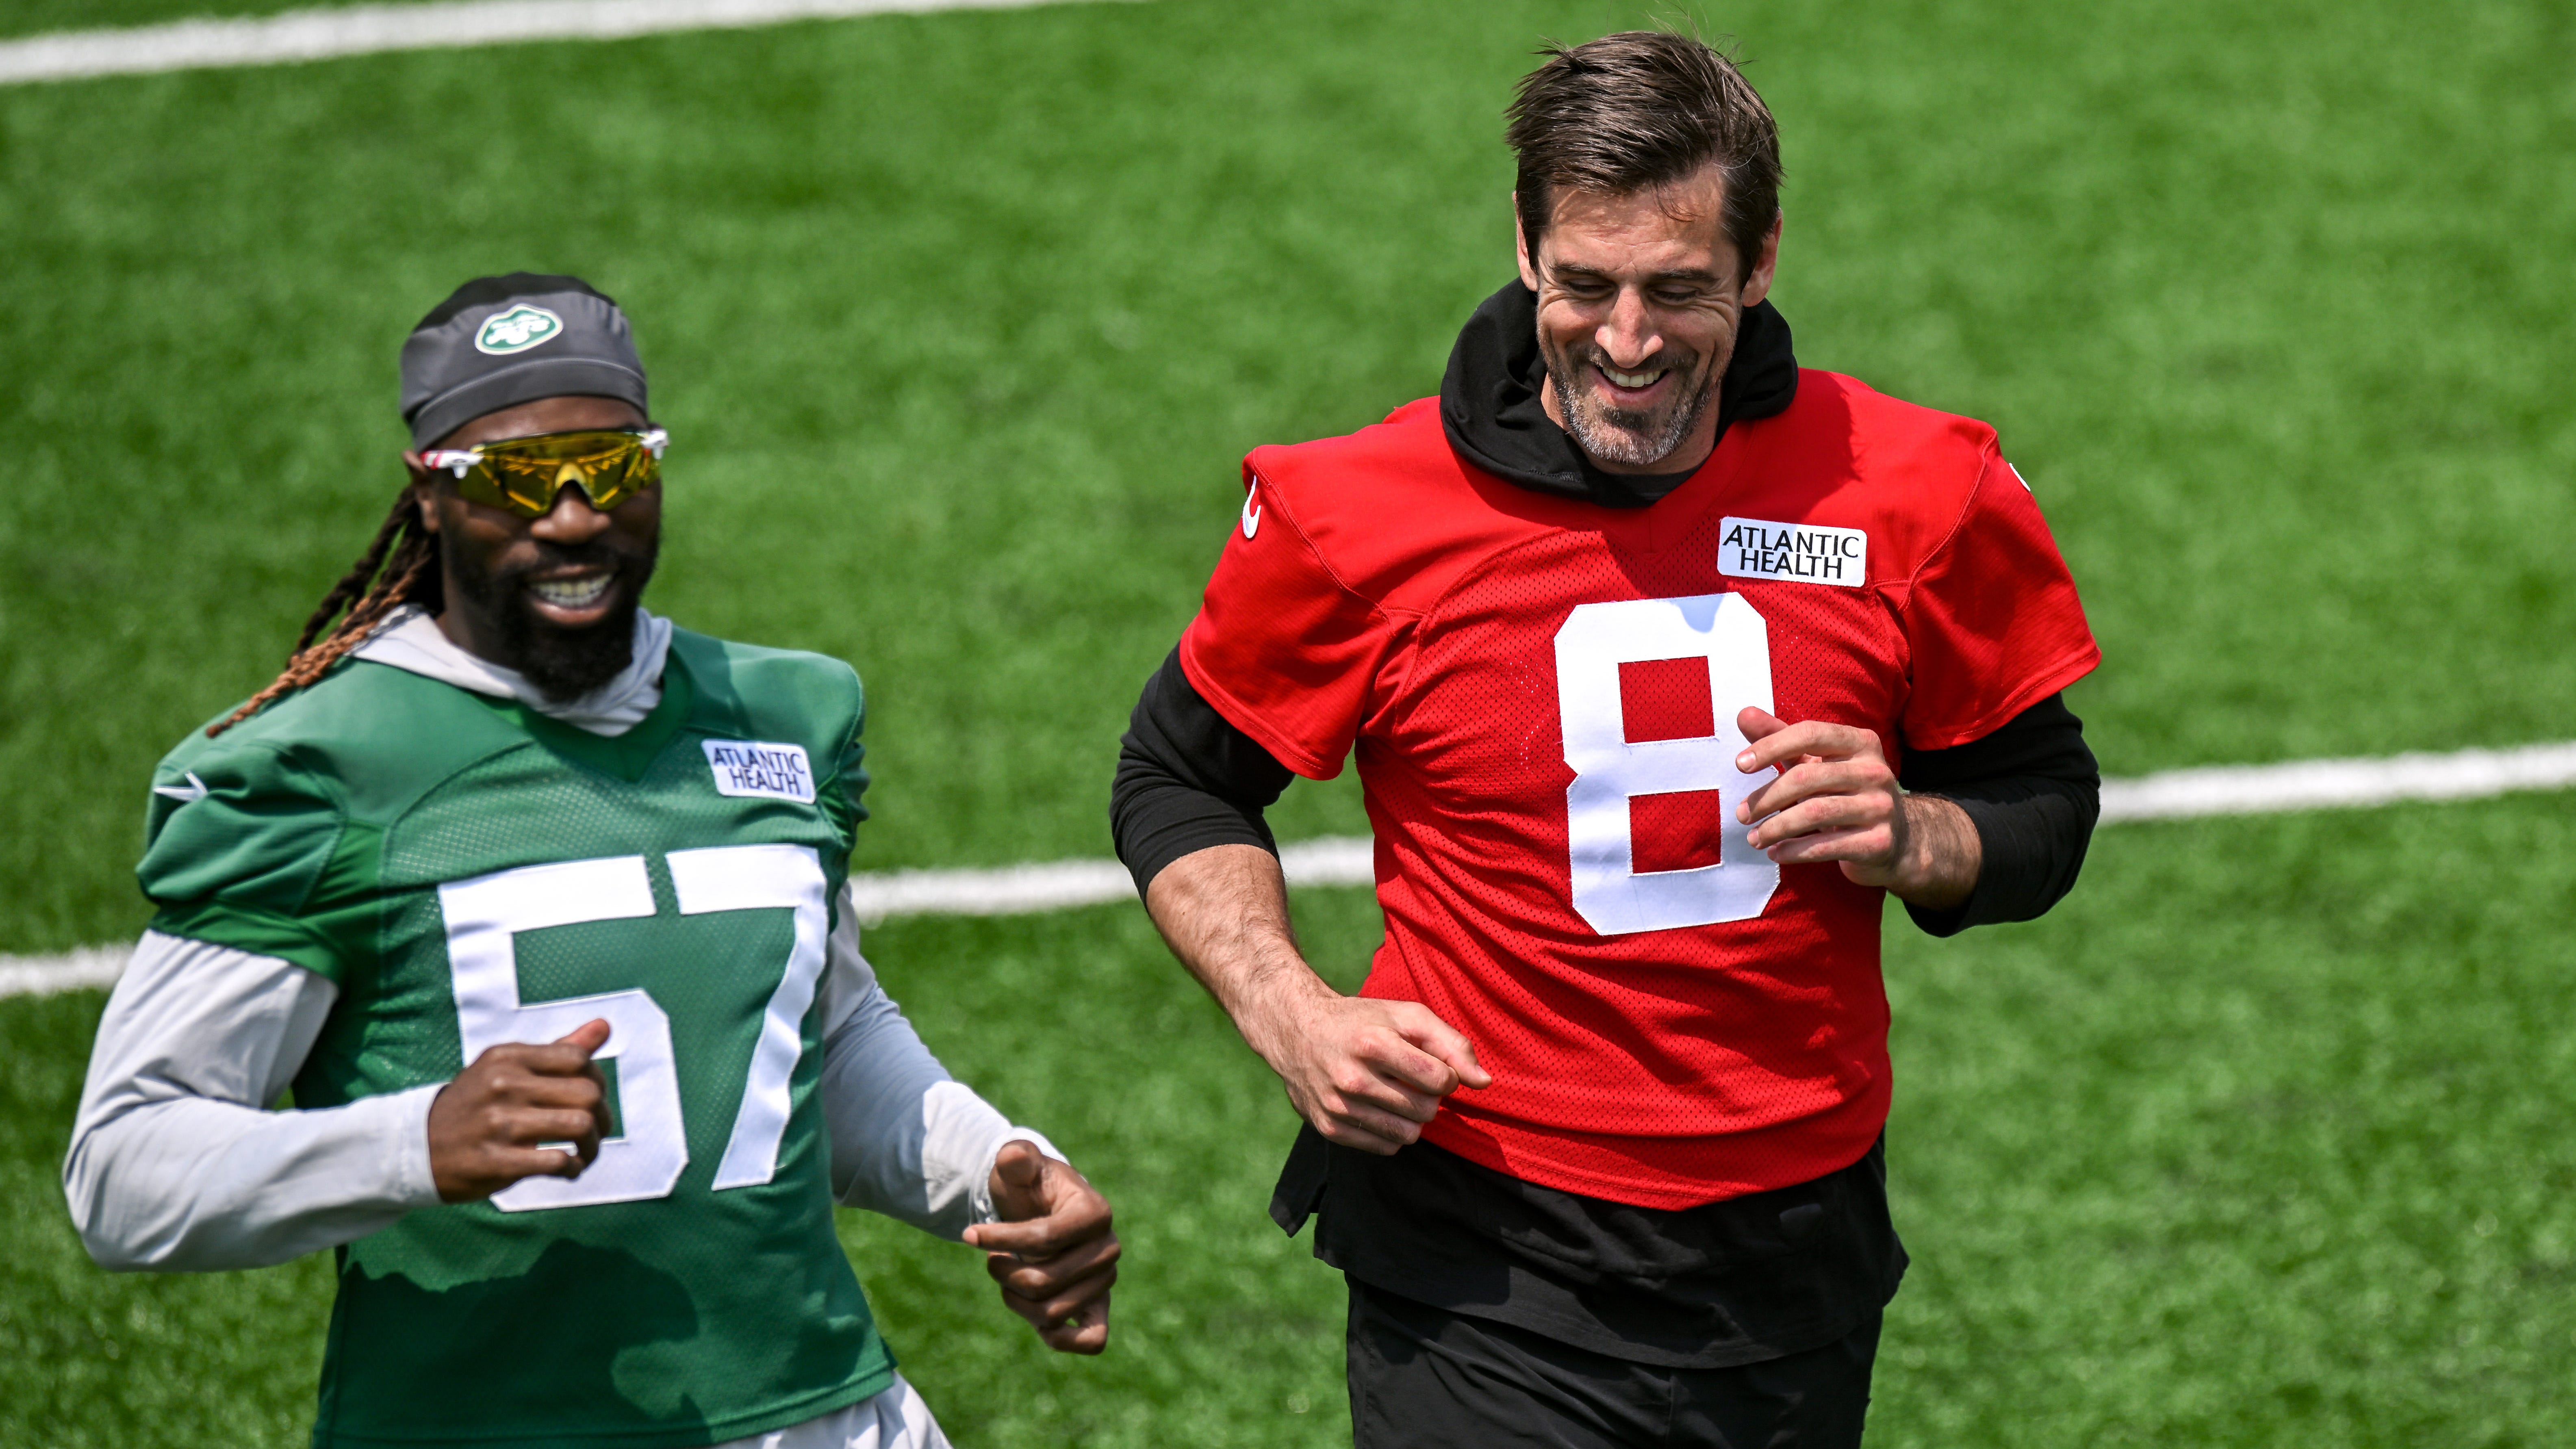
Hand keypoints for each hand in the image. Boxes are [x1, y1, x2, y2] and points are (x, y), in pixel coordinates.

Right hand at [426, 1019, 613, 1202]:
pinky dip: (573, 1168)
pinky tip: (568, 1169)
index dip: (598, 1081)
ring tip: (584, 1154)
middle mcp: (503, 1084)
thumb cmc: (474, 1105)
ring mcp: (497, 1123)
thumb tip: (603, 1026)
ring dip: (592, 1146)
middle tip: (595, 1132)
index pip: (578, 1060)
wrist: (415, 1146)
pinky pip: (557, 1161)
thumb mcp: (506, 1068)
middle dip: (603, 1118)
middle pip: (588, 1094)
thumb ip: (557, 1050)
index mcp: (507, 1057)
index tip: (593, 1100)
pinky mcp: (494, 1160)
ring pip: (579, 1126)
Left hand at [963, 1141, 1119, 1353]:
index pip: (1044, 1238)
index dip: (999, 1239)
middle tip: (992, 1261)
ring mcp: (1105, 1281)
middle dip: (1004, 1273)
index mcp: (1095, 1211)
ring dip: (1016, 1301)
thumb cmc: (1030, 1189)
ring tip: (1006, 1280)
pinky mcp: (1099, 1308)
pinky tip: (1035, 1323)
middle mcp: (1108, 1249)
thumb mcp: (1019, 1168)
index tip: (968, 1234)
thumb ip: (1015, 1158)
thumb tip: (1012, 1157)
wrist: (1045, 1212)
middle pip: (1043, 1281)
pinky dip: (1061, 1338)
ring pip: (1053, 1313)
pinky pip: (1093, 1339)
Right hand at [1240, 975, 1490, 1155]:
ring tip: (1396, 1095)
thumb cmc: (1362, 1021)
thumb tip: (1485, 1083)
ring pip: (1408, 1134)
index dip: (1447, 1075)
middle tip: (1412, 1080)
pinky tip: (1378, 1108)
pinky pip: (1385, 1147)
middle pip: (1426, 1110)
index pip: (1440, 1079)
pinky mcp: (1329, 1128)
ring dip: (1412, 1117)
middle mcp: (1352, 1077)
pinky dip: (1390, 1132)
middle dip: (1429, 1097)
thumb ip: (1452, 1043)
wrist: (1297, 1032)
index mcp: (1374, 1042)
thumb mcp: (1407, 1016)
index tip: (1433, 1066)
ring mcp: (1338, 1106)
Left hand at [1732, 707, 1978, 906]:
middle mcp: (1875, 770)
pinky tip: (1775, 853)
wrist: (1897, 840)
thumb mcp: (1815, 762)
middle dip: (1767, 797)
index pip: (1810, 734)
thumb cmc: (1844, 792)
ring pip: (1814, 813)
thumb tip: (1743, 714)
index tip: (1740, 764)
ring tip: (1754, 838)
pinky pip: (1827, 845)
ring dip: (1776, 828)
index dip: (1771, 746)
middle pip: (1807, 777)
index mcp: (1861, 742)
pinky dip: (1794, 850)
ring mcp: (1881, 807)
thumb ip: (1780, 739)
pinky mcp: (1879, 842)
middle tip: (1743, 814)